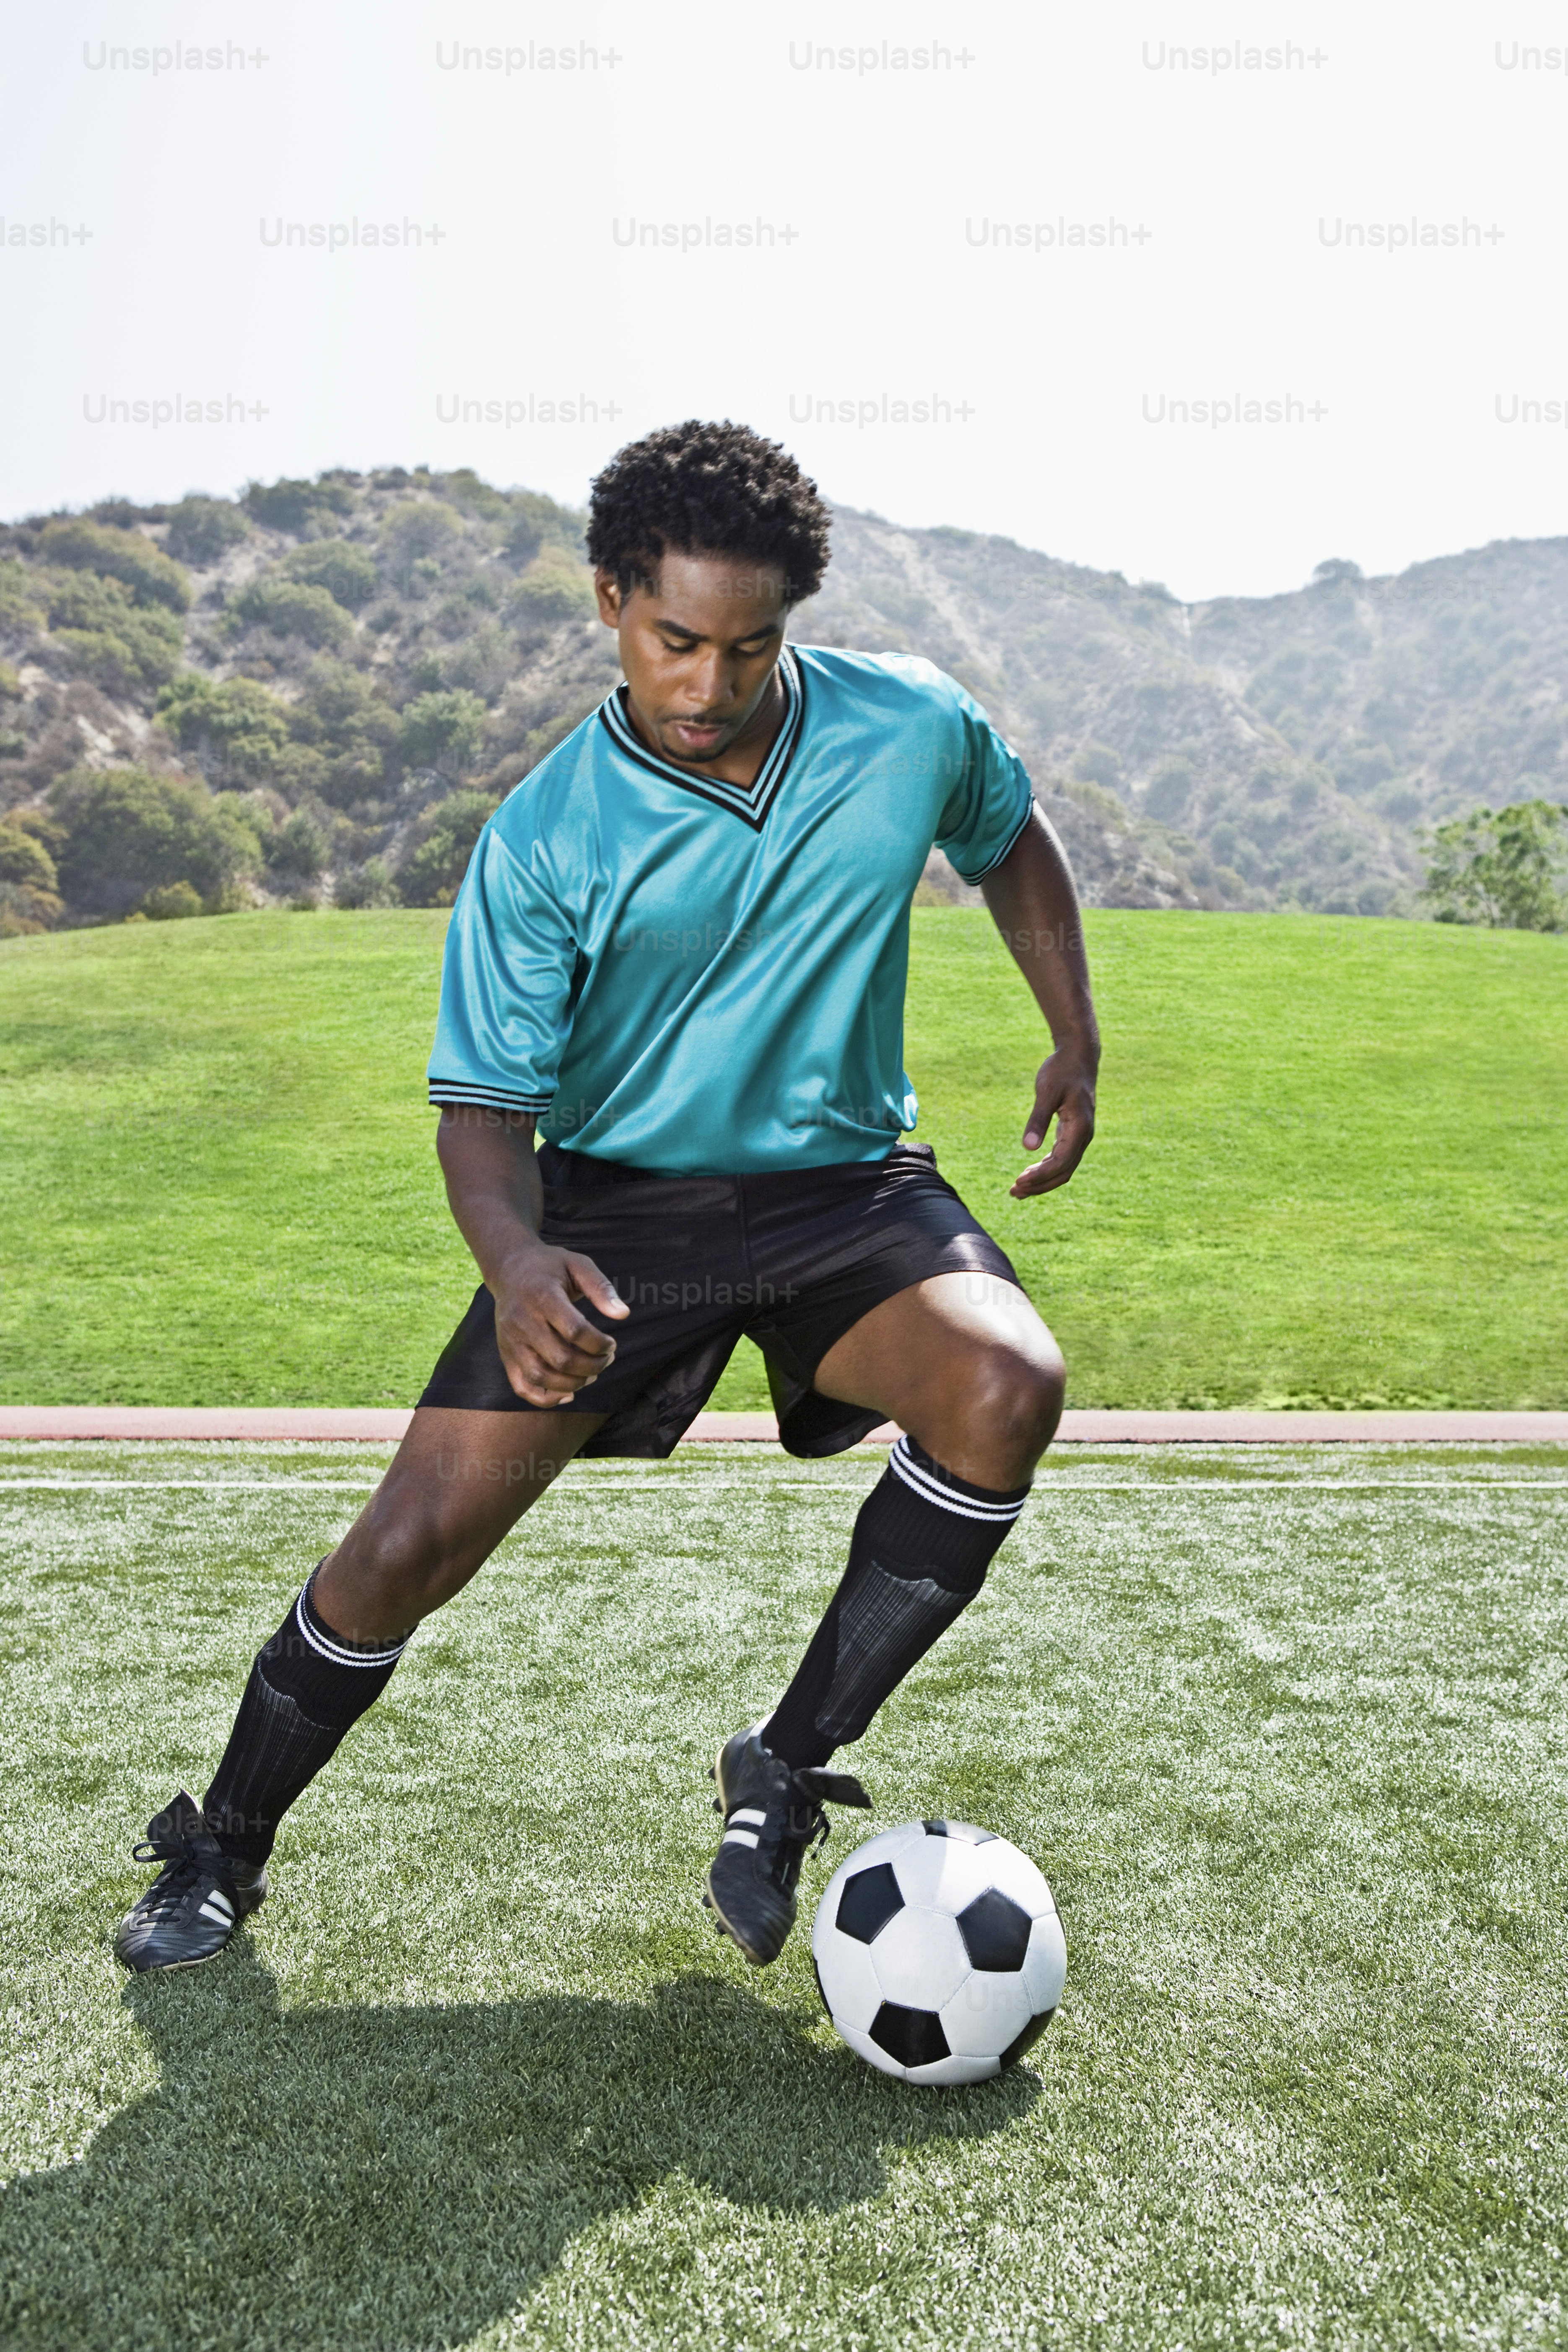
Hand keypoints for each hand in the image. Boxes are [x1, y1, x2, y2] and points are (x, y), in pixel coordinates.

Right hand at [491, 1244, 629, 1405]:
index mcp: (542, 1296)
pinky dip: (545, 1398)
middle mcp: (522, 1321)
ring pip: (540, 1376)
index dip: (599, 1344)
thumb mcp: (578, 1264)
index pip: (574, 1330)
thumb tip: (623, 1314)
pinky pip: (522, 1386)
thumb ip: (601, 1288)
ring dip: (573, 1383)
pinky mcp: (506, 1354)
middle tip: (607, 1359)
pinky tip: (568, 1393)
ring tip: (591, 1374)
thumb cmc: (550, 1267)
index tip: (611, 1343)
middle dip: (592, 1366)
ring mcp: (511, 1341)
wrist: (509, 1268)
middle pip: (560, 1358)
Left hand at [1010, 1048, 1096, 1198]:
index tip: (1018, 1182)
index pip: (1060, 1162)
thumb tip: (1027, 1148)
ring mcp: (1080, 1136)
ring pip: (1063, 1168)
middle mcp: (1084, 1136)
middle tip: (1013, 1192)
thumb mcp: (1047, 1091)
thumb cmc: (1062, 1070)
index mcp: (1080, 1128)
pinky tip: (1030, 1173)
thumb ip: (1038, 1119)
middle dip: (1039, 1185)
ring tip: (1017, 1189)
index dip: (1040, 1176)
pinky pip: (1061, 1158)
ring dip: (1042, 1180)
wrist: (1078, 1056)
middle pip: (1063, 1172)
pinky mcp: (1073, 1133)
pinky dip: (1045, 1168)